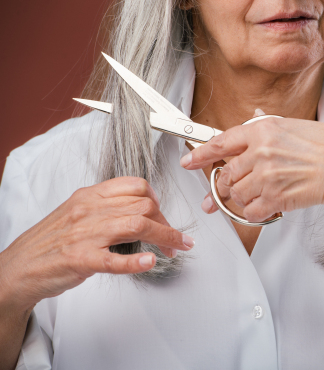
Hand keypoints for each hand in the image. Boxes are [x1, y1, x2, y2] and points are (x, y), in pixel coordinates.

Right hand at [0, 177, 194, 312]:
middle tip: (173, 240)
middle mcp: (89, 211)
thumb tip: (140, 210)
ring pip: (137, 226)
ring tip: (174, 250)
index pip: (135, 186)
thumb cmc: (50, 243)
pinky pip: (114, 258)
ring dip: (164, 238)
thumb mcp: (77, 213)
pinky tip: (149, 262)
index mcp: (89, 196)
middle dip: (165, 223)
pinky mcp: (80, 260)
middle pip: (143, 206)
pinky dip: (136, 261)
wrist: (17, 268)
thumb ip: (106, 208)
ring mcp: (84, 235)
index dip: (157, 200)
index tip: (162, 216)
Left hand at [179, 110, 323, 221]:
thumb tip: (253, 118)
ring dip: (243, 200)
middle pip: (226, 175)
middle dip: (224, 186)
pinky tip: (267, 206)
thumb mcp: (292, 125)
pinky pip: (251, 213)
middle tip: (227, 191)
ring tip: (261, 195)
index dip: (200, 154)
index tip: (189, 161)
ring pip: (237, 196)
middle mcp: (260, 152)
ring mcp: (267, 176)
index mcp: (261, 131)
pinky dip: (255, 214)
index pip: (220, 142)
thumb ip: (267, 126)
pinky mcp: (276, 198)